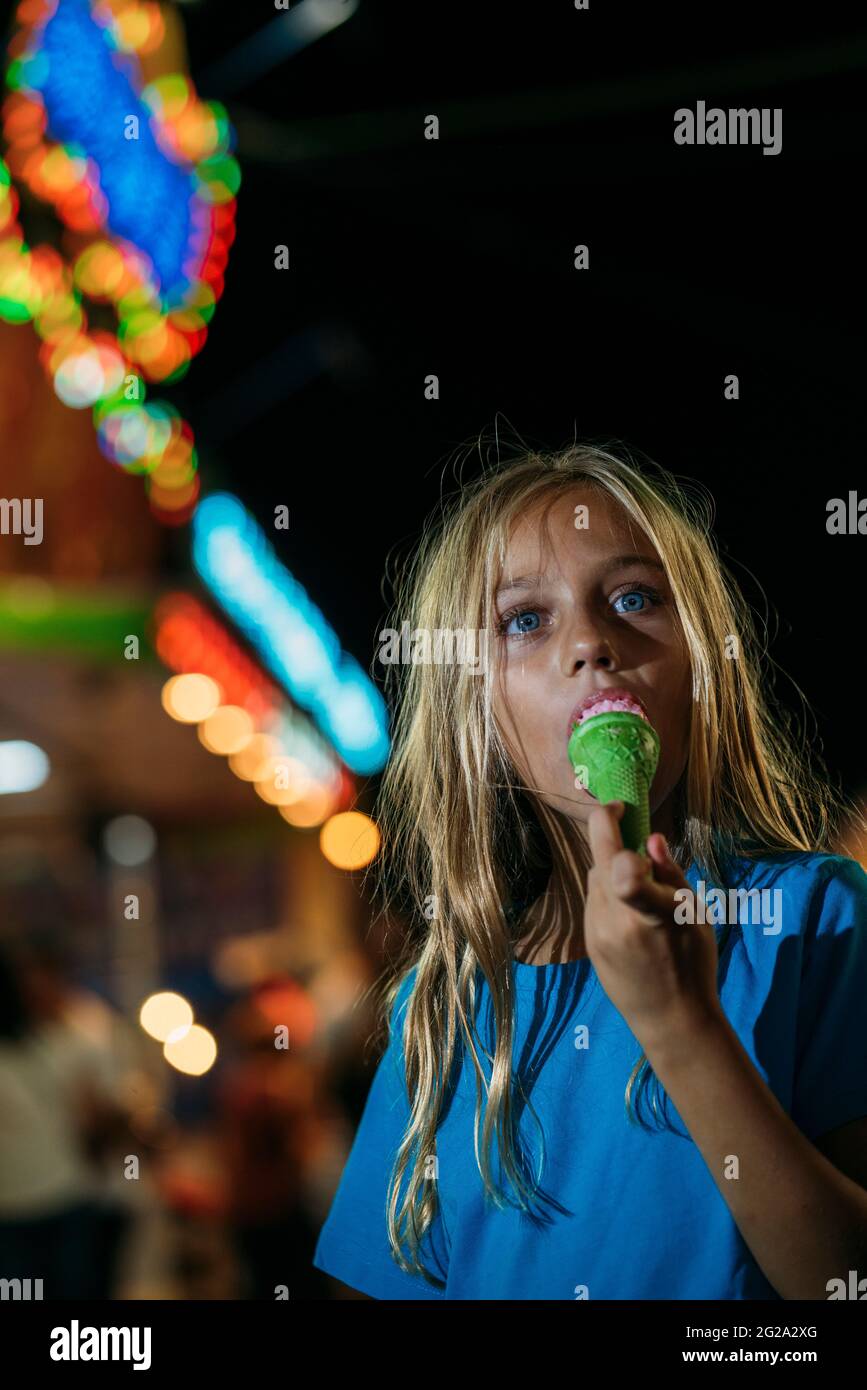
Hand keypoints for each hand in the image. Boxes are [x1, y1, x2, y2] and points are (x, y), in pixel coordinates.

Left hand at [584, 802, 722, 1049]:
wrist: (671, 1019)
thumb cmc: (694, 962)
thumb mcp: (695, 914)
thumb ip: (670, 873)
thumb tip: (650, 837)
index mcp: (651, 911)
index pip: (617, 860)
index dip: (609, 822)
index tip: (621, 809)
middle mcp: (616, 921)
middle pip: (601, 861)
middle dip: (614, 844)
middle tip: (636, 846)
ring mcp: (596, 933)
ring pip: (594, 880)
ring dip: (612, 873)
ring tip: (640, 894)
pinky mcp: (588, 943)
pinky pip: (593, 903)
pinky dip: (608, 896)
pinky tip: (630, 916)